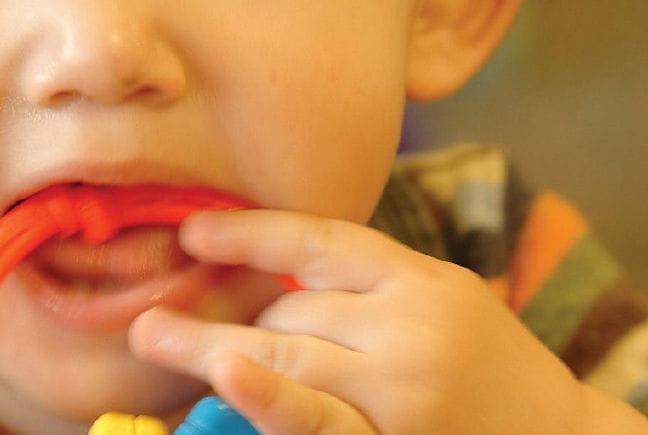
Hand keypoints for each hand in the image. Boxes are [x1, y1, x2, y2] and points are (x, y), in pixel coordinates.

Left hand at [129, 209, 647, 434]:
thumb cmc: (492, 367)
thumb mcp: (443, 300)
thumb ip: (370, 283)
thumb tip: (272, 276)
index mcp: (422, 278)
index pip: (319, 242)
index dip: (248, 232)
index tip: (191, 232)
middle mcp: (412, 327)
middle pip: (292, 310)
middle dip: (234, 316)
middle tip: (167, 319)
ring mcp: (405, 394)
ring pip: (290, 357)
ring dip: (217, 348)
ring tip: (155, 335)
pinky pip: (319, 422)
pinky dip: (269, 400)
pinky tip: (230, 379)